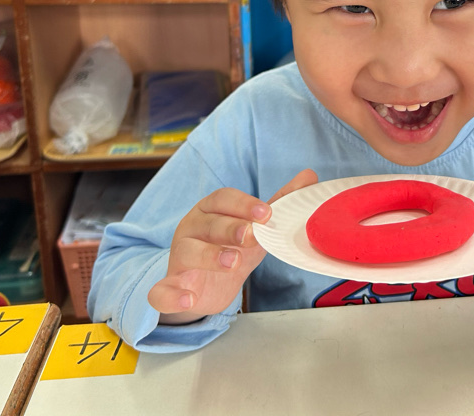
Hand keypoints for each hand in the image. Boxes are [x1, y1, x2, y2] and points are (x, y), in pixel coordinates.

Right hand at [148, 169, 317, 323]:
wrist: (202, 289)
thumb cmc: (229, 249)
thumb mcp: (254, 228)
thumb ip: (280, 203)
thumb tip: (310, 176)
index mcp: (210, 211)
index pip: (223, 199)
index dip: (244, 204)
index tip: (266, 213)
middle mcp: (191, 229)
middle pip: (209, 223)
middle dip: (230, 228)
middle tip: (251, 236)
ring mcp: (179, 258)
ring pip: (188, 252)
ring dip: (209, 256)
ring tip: (231, 262)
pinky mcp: (169, 288)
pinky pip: (163, 291)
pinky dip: (173, 295)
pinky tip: (188, 298)